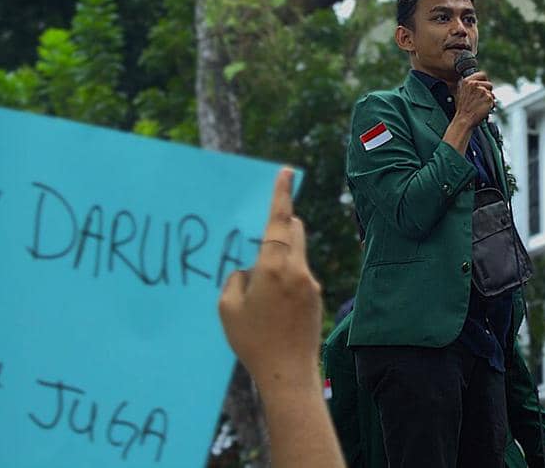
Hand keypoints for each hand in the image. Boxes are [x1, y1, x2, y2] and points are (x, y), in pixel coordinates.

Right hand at [218, 168, 323, 391]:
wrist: (288, 373)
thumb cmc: (252, 341)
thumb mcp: (228, 308)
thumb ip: (235, 278)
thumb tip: (247, 269)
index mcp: (273, 266)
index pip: (280, 220)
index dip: (282, 194)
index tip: (286, 171)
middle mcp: (297, 269)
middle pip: (294, 231)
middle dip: (281, 226)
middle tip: (261, 235)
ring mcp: (310, 283)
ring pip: (296, 254)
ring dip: (281, 257)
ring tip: (261, 289)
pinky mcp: (316, 296)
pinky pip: (299, 275)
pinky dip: (286, 278)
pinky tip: (272, 306)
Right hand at [454, 70, 494, 124]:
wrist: (464, 119)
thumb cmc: (463, 108)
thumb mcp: (462, 92)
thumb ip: (471, 85)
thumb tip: (480, 82)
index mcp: (467, 81)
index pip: (482, 74)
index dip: (484, 81)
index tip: (484, 86)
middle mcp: (475, 84)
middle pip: (489, 84)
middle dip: (488, 91)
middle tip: (481, 99)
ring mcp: (482, 91)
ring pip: (492, 93)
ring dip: (489, 99)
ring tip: (480, 105)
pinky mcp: (488, 98)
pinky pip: (493, 101)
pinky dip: (490, 105)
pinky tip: (483, 109)